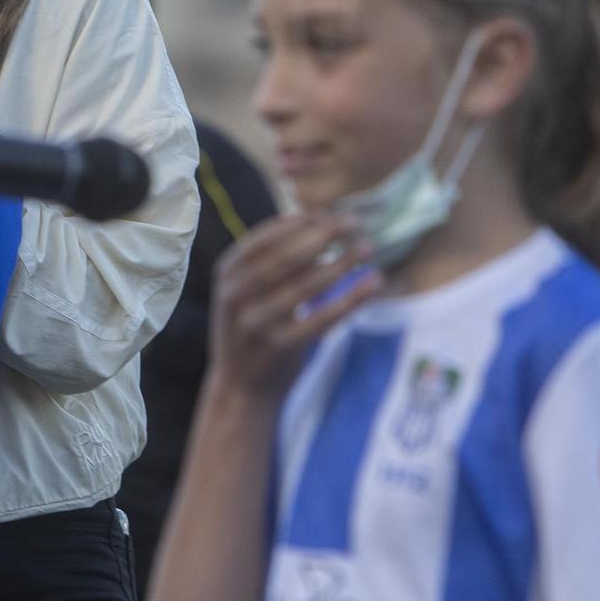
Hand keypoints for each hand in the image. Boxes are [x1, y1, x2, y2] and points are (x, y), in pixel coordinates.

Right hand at [207, 213, 379, 393]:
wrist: (240, 388)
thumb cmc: (253, 329)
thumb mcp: (245, 291)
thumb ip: (270, 260)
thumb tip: (318, 219)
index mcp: (226, 273)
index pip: (267, 236)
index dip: (302, 221)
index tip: (332, 212)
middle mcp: (235, 295)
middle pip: (289, 255)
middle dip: (326, 234)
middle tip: (356, 222)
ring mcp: (254, 322)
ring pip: (307, 284)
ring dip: (343, 262)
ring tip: (368, 248)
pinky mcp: (277, 346)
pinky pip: (322, 317)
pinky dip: (351, 299)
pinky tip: (373, 283)